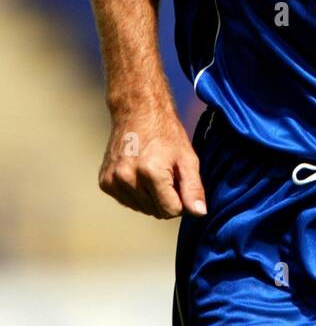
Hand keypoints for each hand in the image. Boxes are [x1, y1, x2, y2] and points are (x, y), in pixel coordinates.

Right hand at [99, 104, 206, 218]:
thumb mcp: (187, 158)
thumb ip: (194, 188)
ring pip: (141, 209)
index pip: (171, 211)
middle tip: (166, 173)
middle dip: (166, 198)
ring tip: (152, 172)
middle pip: (156, 212)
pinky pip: (127, 202)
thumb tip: (200, 213)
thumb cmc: (166, 134)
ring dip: (150, 197)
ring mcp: (113, 181)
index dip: (180, 200)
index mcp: (151, 172)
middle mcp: (127, 178)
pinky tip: (139, 173)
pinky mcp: (104, 182)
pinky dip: (136, 193)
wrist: (137, 112)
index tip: (179, 181)